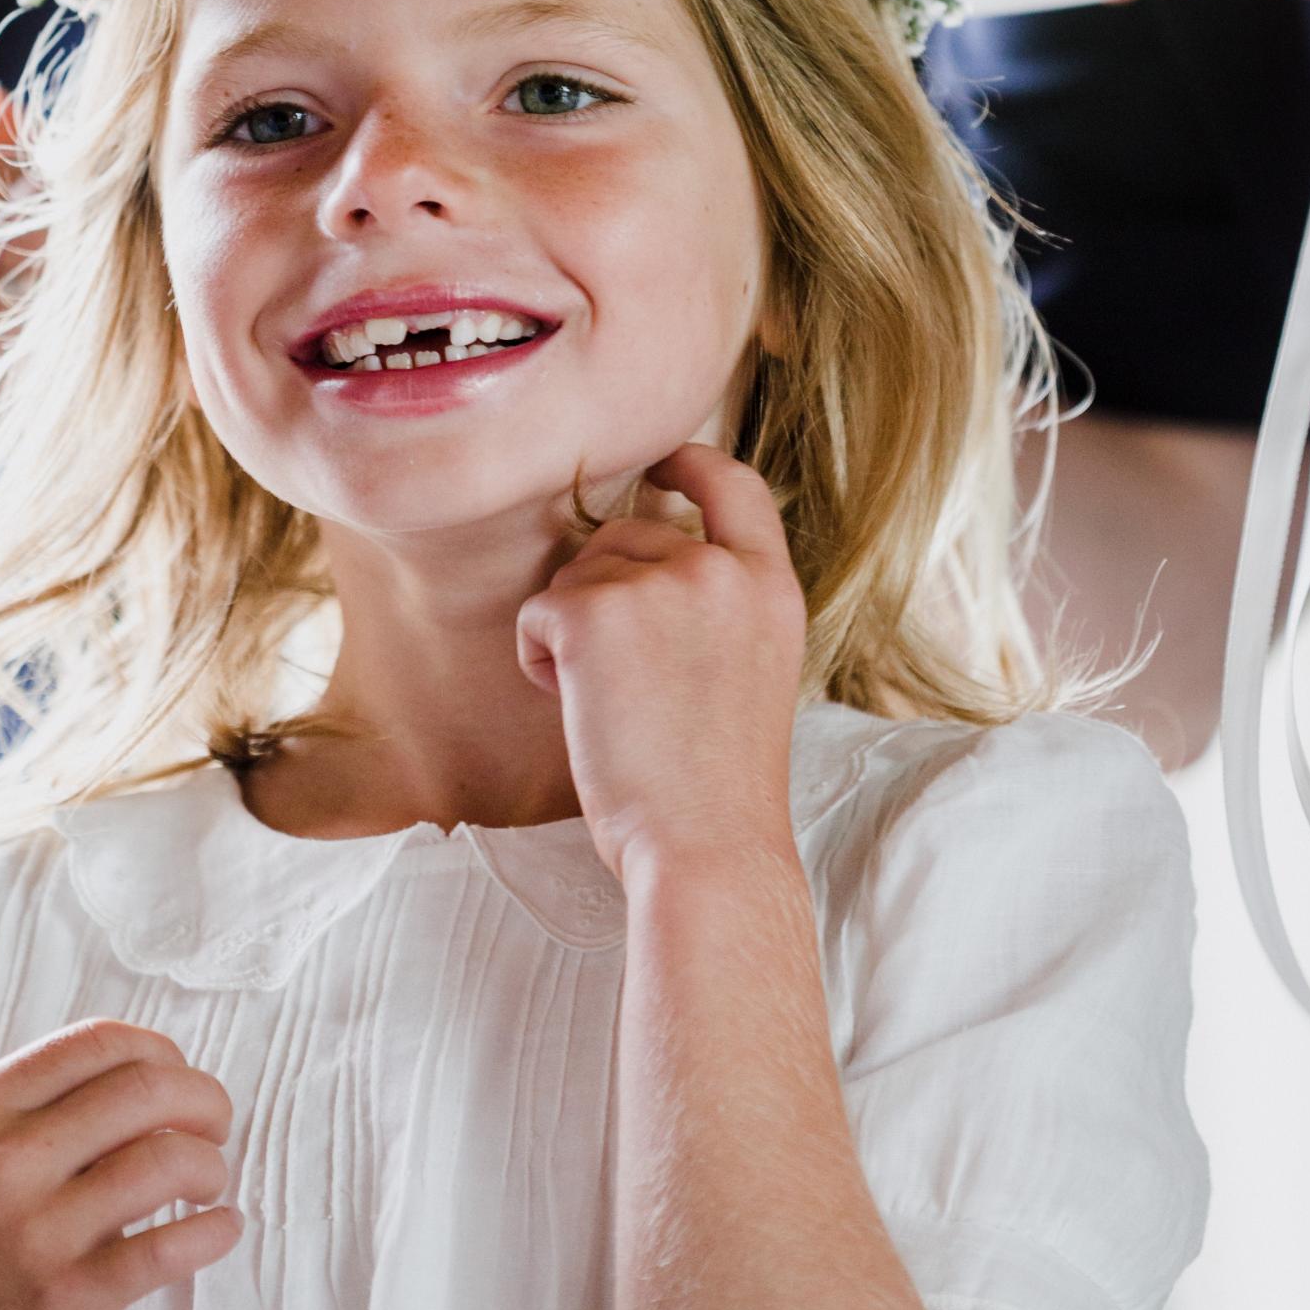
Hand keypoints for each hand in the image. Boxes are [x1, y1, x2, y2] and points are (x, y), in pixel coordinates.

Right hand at [0, 1019, 241, 1309]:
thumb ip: (43, 1115)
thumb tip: (160, 1082)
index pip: (98, 1041)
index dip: (161, 1053)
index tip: (179, 1085)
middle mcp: (0, 1162)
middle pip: (146, 1089)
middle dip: (205, 1101)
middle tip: (215, 1130)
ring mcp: (31, 1233)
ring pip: (168, 1159)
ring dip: (210, 1167)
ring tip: (206, 1188)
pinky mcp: (64, 1302)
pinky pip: (169, 1247)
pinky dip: (214, 1231)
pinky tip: (220, 1230)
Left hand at [514, 444, 805, 881]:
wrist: (706, 846)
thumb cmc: (716, 786)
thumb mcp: (750, 669)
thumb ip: (718, 604)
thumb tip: (643, 554)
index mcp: (771, 586)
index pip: (736, 487)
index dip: (693, 463)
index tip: (663, 463)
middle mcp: (720, 568)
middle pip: (631, 535)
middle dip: (606, 591)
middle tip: (625, 684)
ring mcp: (659, 582)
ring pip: (579, 573)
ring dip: (573, 631)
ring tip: (612, 705)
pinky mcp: (594, 610)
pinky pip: (538, 612)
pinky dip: (539, 659)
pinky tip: (576, 709)